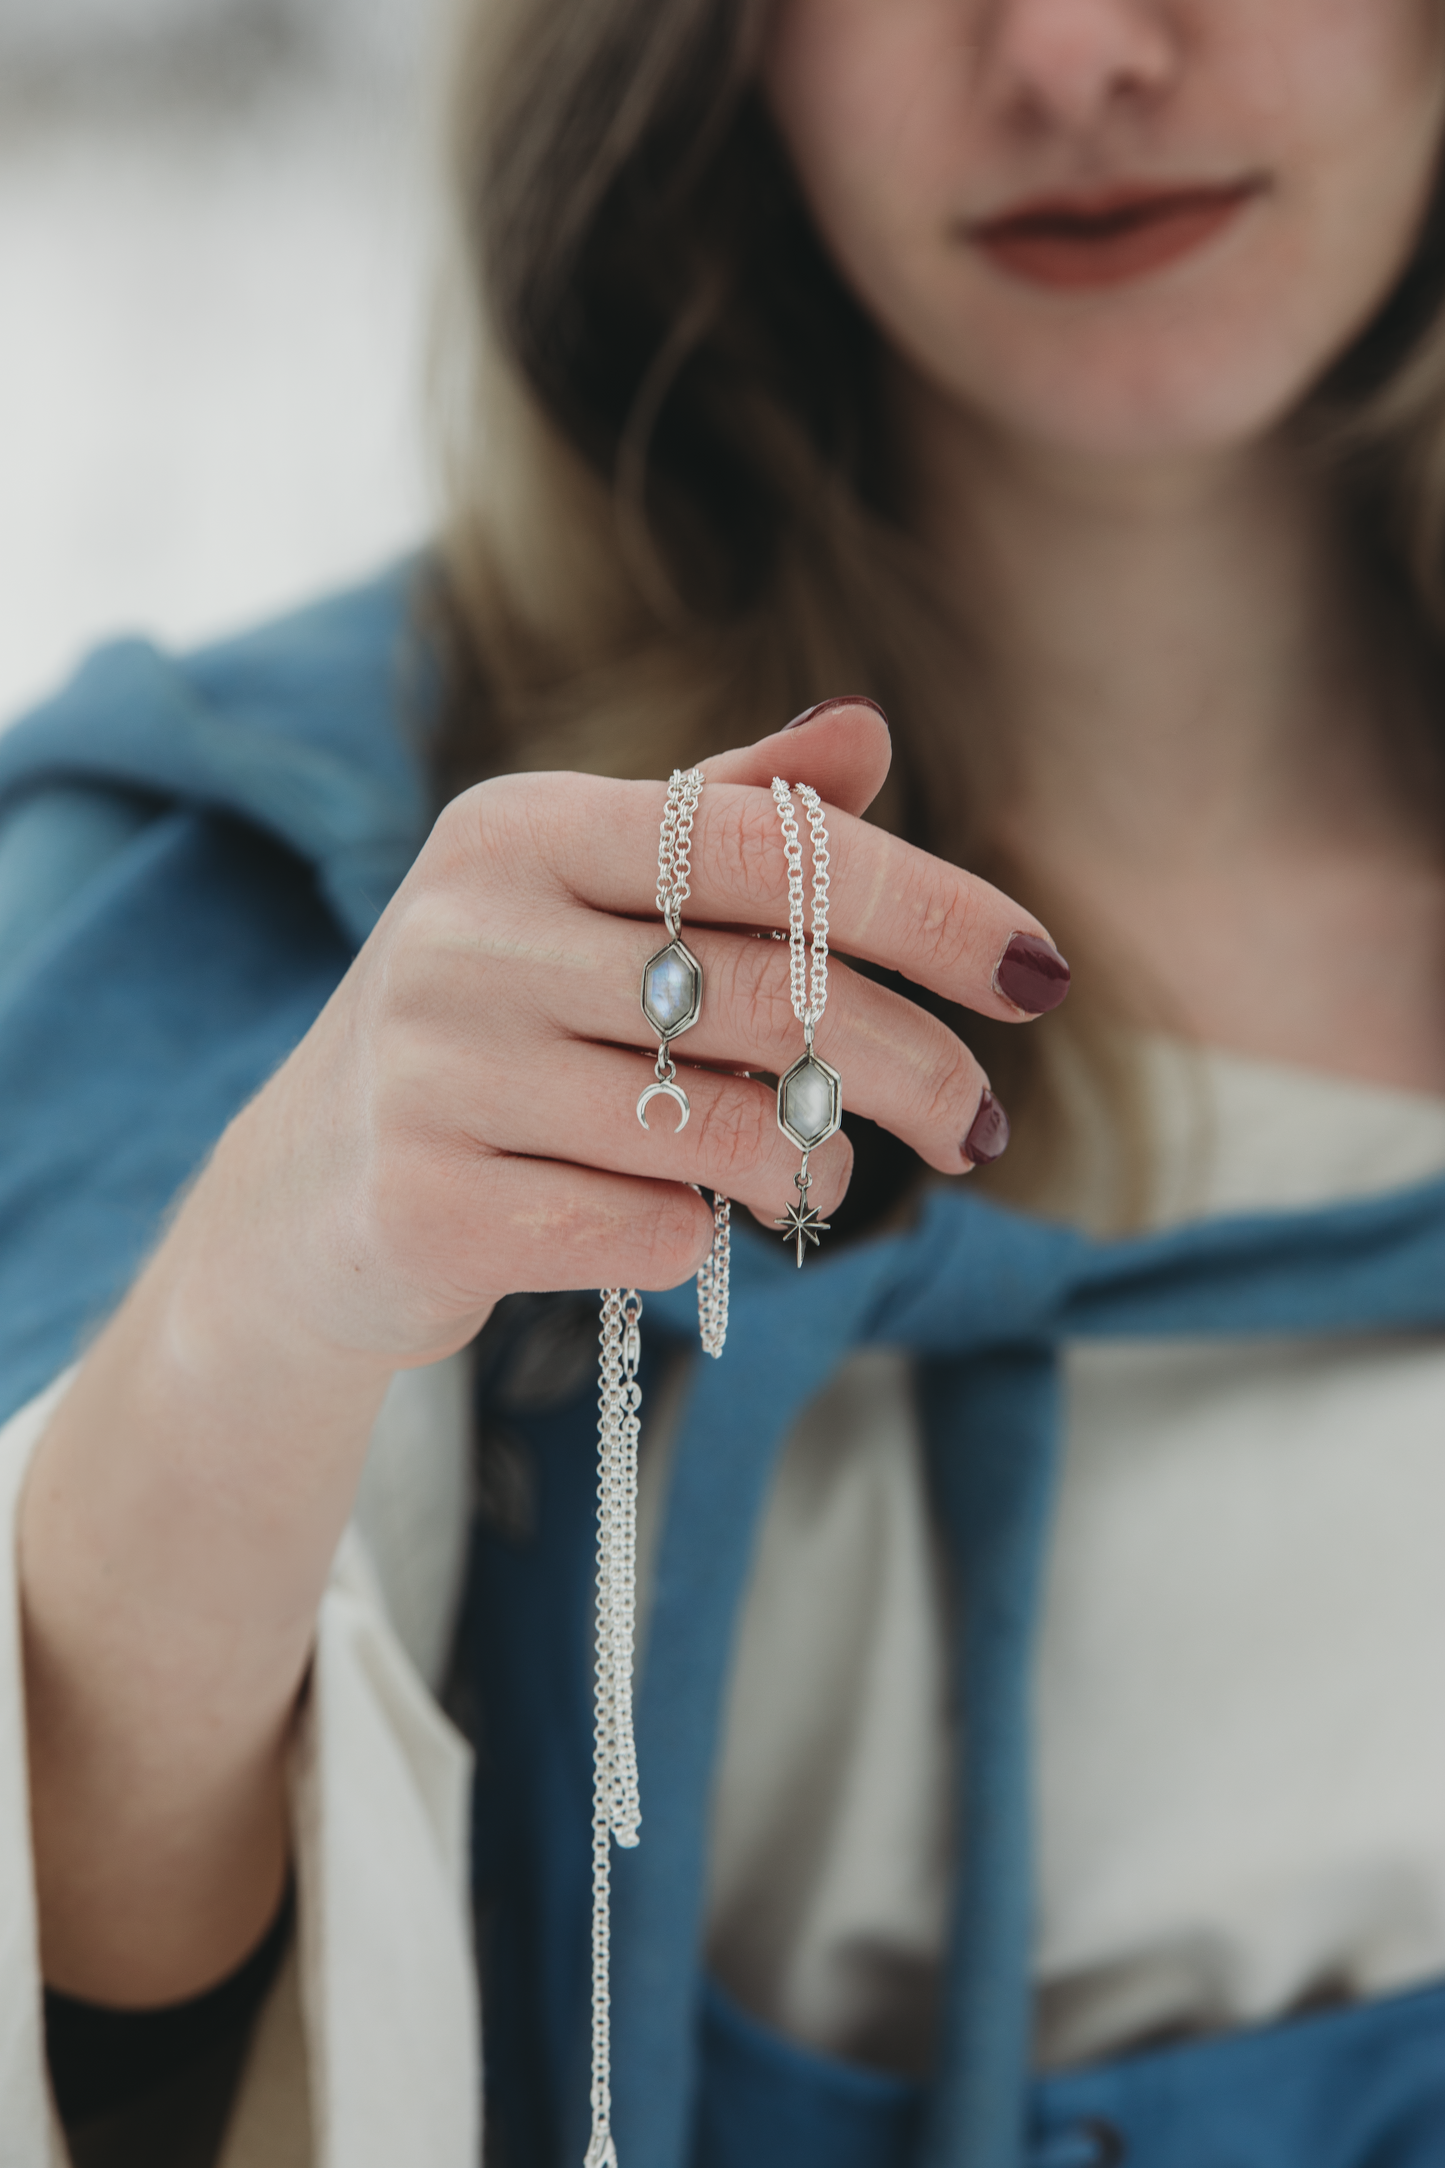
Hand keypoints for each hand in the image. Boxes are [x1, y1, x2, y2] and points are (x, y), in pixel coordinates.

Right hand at [216, 699, 1064, 1369]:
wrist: (307, 1202)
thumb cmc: (492, 1031)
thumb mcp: (582, 902)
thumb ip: (719, 819)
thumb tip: (867, 733)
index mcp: (516, 828)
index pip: (767, 848)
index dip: (927, 905)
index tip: (1042, 975)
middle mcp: (466, 932)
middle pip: (773, 997)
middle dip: (915, 1067)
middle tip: (978, 1125)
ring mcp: (435, 1072)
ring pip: (723, 1129)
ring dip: (813, 1160)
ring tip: (819, 1168)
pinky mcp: (426, 1207)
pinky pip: (650, 1229)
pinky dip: (707, 1238)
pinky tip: (691, 1224)